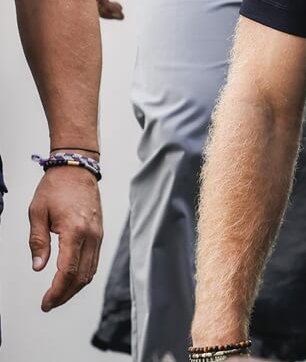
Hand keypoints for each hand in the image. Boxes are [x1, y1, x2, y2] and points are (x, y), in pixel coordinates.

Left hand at [28, 166, 103, 310]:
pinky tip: (72, 279)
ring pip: (91, 270)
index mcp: (74, 230)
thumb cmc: (56, 188)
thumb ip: (38, 242)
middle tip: (49, 303)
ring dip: (75, 287)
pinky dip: (84, 275)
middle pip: (82, 275)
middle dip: (65, 294)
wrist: (77, 169)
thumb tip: (38, 267)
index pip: (68, 270)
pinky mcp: (99, 233)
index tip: (46, 302)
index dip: (57, 291)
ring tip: (58, 295)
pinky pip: (94, 260)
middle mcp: (91, 235)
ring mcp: (98, 234)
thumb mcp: (37, 213)